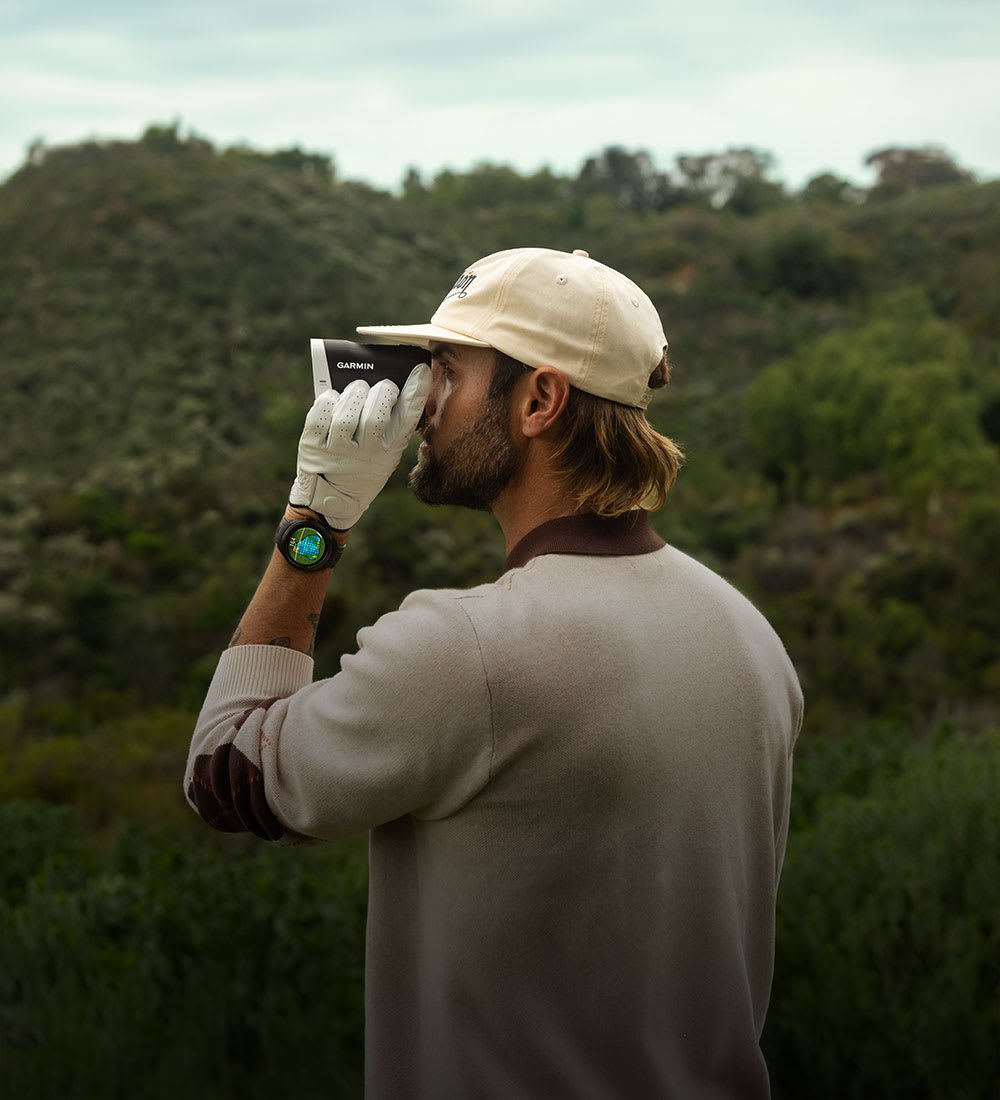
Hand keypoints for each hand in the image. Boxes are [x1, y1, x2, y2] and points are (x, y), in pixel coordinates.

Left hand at [289, 364, 429, 529]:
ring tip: (358, 388)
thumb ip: (391, 427)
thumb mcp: (385, 456)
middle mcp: (363, 454)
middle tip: (381, 386)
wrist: (329, 501)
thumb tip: (392, 386)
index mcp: (387, 453)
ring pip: (346, 413)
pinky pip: (318, 415)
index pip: (406, 419)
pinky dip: (327, 400)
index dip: (415, 392)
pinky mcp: (311, 447)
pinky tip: (333, 398)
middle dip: (381, 391)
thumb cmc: (361, 469)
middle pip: (375, 415)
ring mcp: (335, 451)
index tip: (419, 372)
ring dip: (354, 392)